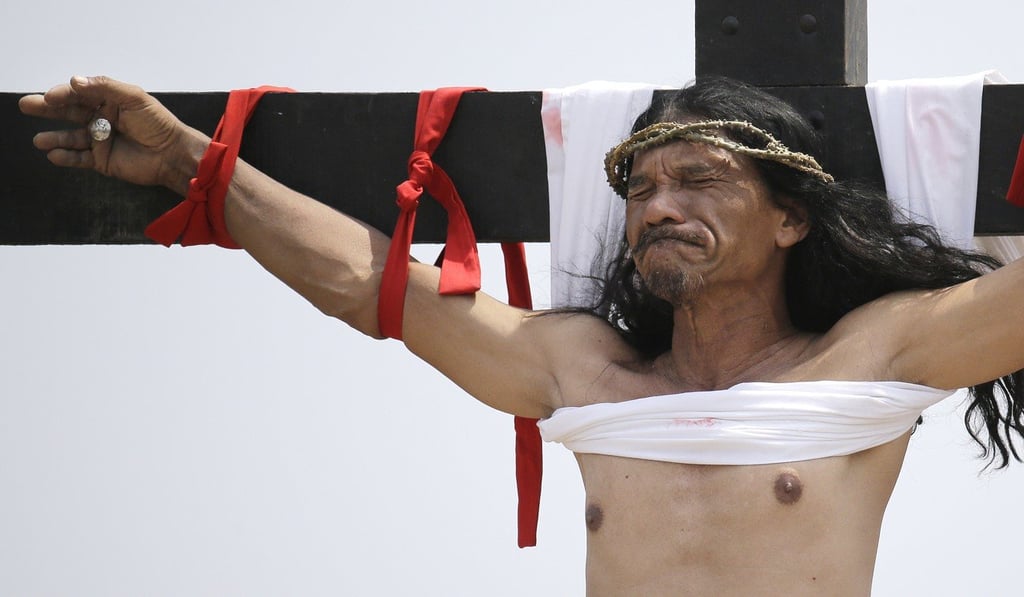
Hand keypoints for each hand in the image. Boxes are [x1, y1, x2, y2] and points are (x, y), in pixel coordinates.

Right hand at [19, 75, 206, 194]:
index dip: (63, 94)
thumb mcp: (134, 98)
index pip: (79, 94)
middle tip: (27, 105)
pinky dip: (65, 157)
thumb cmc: (158, 124)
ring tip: (38, 140)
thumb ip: (105, 87)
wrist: (172, 154)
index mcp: (108, 100)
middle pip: (68, 112)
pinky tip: (53, 154)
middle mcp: (101, 118)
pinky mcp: (102, 160)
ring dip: (54, 137)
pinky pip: (79, 158)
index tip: (50, 96)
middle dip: (47, 108)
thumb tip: (74, 81)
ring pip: (71, 137)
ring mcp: (100, 140)